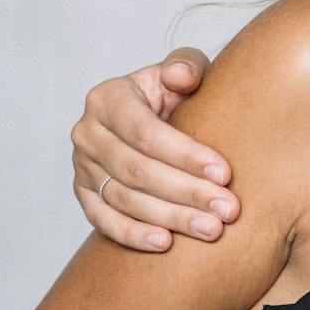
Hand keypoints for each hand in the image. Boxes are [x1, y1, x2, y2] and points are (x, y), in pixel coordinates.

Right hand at [72, 49, 239, 249]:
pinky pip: (103, 220)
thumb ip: (186, 66)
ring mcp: (82, 166)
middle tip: (228, 210)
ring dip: (170, 218)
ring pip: (124, 198)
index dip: (185, 155)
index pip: (145, 132)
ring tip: (211, 230)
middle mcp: (88, 133)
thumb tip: (182, 77)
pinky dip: (132, 234)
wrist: (152, 121)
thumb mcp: (181, 74)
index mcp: (108, 98)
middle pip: (137, 170)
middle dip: (187, 192)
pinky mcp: (84, 195)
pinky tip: (164, 244)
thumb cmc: (173, 96)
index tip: (225, 174)